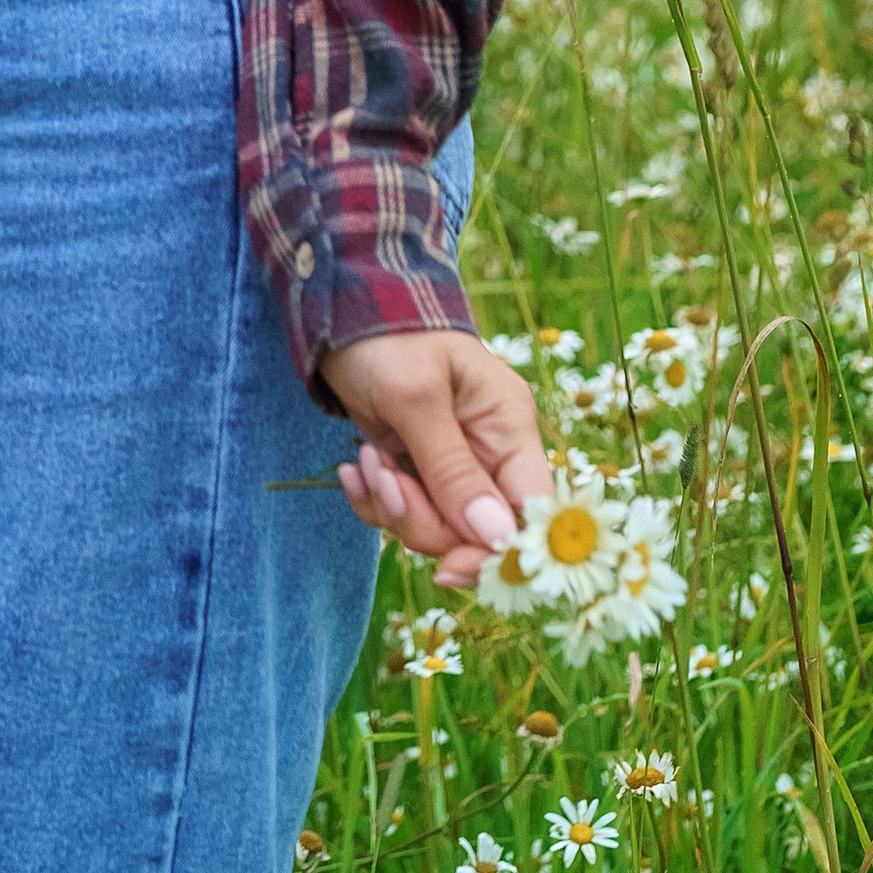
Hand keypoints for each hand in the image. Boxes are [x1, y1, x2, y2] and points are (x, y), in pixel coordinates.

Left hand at [318, 326, 550, 582]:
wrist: (341, 307)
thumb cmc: (387, 336)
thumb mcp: (415, 396)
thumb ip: (453, 468)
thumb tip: (496, 537)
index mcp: (509, 427)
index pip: (531, 515)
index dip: (497, 551)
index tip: (446, 565)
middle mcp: (490, 452)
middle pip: (477, 533)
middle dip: (423, 520)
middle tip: (386, 479)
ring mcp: (452, 464)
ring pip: (437, 530)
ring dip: (392, 506)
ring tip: (364, 459)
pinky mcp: (417, 470)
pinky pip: (405, 514)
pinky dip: (376, 500)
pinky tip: (354, 466)